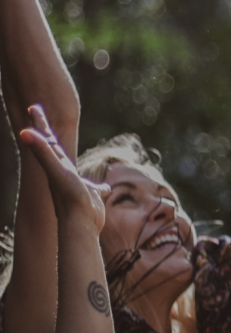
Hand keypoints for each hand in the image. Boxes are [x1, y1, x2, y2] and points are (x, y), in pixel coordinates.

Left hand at [19, 105, 108, 228]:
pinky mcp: (89, 196)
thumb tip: (23, 132)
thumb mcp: (56, 170)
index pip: (46, 139)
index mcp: (56, 164)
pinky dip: (99, 186)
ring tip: (65, 152)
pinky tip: (104, 189)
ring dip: (66, 157)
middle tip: (40, 117)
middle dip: (47, 133)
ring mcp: (75, 184)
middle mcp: (63, 172)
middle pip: (53, 148)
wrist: (80, 225)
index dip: (39, 123)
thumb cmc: (69, 197)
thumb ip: (42, 151)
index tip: (33, 107)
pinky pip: (95, 188)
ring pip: (70, 167)